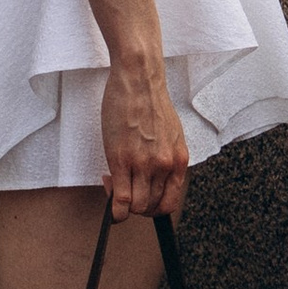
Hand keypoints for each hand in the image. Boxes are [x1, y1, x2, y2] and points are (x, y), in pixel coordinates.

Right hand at [102, 57, 189, 219]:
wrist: (139, 80)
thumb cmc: (151, 101)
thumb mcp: (171, 134)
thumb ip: (166, 159)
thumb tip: (155, 179)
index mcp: (179, 160)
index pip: (169, 202)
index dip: (153, 207)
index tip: (142, 197)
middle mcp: (165, 166)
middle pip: (151, 208)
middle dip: (136, 206)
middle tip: (125, 190)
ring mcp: (143, 165)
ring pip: (135, 207)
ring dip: (123, 204)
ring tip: (115, 182)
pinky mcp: (122, 160)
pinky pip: (120, 199)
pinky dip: (113, 208)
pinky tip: (108, 190)